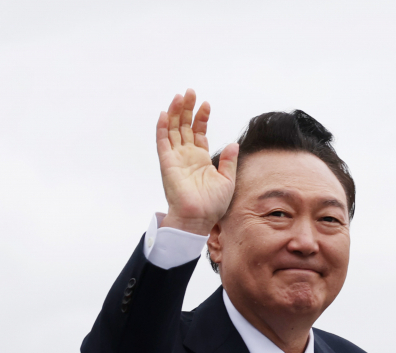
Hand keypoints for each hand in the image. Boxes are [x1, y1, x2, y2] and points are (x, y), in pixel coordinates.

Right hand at [157, 89, 238, 235]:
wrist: (199, 217)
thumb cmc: (213, 205)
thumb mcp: (227, 180)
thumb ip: (229, 161)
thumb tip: (233, 144)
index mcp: (200, 159)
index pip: (198, 132)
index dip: (201, 117)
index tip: (206, 104)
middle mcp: (186, 156)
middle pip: (184, 126)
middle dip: (187, 109)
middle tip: (190, 92)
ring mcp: (176, 158)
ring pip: (173, 130)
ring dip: (175, 112)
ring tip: (180, 96)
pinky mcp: (167, 163)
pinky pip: (162, 142)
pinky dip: (162, 128)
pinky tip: (164, 114)